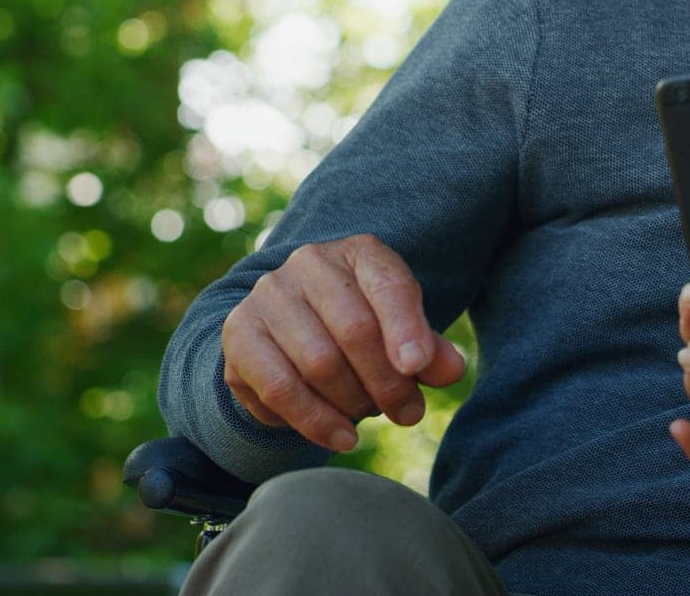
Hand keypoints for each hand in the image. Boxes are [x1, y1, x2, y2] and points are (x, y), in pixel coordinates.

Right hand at [221, 233, 465, 451]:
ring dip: (353, 403)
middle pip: (355, 330)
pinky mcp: (239, 334)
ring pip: (318, 363)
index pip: (389, 285)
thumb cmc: (362, 327)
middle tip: (407, 412)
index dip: (406, 329)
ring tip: (369, 417)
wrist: (292, 330)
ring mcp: (268, 296)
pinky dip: (315, 421)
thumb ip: (428, 349)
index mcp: (358, 253)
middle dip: (387, 382)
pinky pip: (279, 388)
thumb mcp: (401, 330)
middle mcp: (309, 263)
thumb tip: (450, 370)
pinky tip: (341, 436)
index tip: (419, 369)